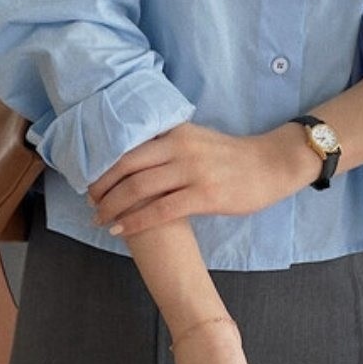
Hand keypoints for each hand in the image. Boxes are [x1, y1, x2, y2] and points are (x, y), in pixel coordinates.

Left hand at [88, 121, 319, 238]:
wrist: (272, 165)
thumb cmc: (233, 157)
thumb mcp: (197, 140)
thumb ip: (168, 145)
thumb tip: (136, 156)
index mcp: (175, 133)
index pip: (127, 148)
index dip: (104, 167)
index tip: (91, 182)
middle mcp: (179, 149)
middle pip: (126, 168)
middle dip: (102, 188)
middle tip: (91, 204)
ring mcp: (192, 172)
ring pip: (139, 189)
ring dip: (113, 207)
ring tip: (100, 219)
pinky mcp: (205, 195)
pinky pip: (161, 210)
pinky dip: (136, 221)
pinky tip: (121, 230)